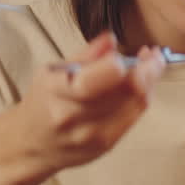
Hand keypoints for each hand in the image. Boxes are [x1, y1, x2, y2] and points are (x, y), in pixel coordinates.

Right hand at [6, 32, 166, 174]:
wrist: (31, 145)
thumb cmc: (42, 103)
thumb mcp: (52, 71)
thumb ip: (85, 55)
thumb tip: (111, 40)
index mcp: (57, 92)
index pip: (97, 79)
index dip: (122, 63)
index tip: (134, 51)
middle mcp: (75, 117)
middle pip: (126, 91)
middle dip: (148, 69)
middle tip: (153, 54)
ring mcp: (92, 135)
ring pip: (136, 104)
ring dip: (150, 82)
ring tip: (151, 65)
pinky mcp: (106, 145)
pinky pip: (134, 117)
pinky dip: (143, 98)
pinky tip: (141, 85)